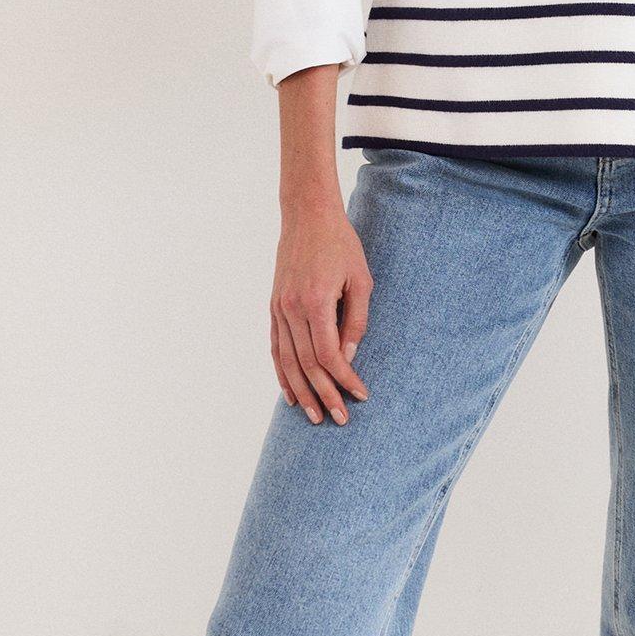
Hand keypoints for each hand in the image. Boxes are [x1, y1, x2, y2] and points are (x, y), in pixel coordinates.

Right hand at [269, 196, 371, 424]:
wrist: (307, 216)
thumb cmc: (341, 245)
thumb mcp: (360, 281)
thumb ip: (356, 321)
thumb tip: (348, 357)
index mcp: (315, 302)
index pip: (328, 355)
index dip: (344, 379)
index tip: (360, 395)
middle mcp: (291, 309)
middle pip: (307, 364)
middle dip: (325, 395)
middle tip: (340, 419)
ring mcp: (278, 309)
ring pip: (287, 361)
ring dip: (301, 392)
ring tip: (314, 416)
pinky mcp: (273, 307)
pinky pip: (276, 347)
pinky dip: (281, 373)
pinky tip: (289, 393)